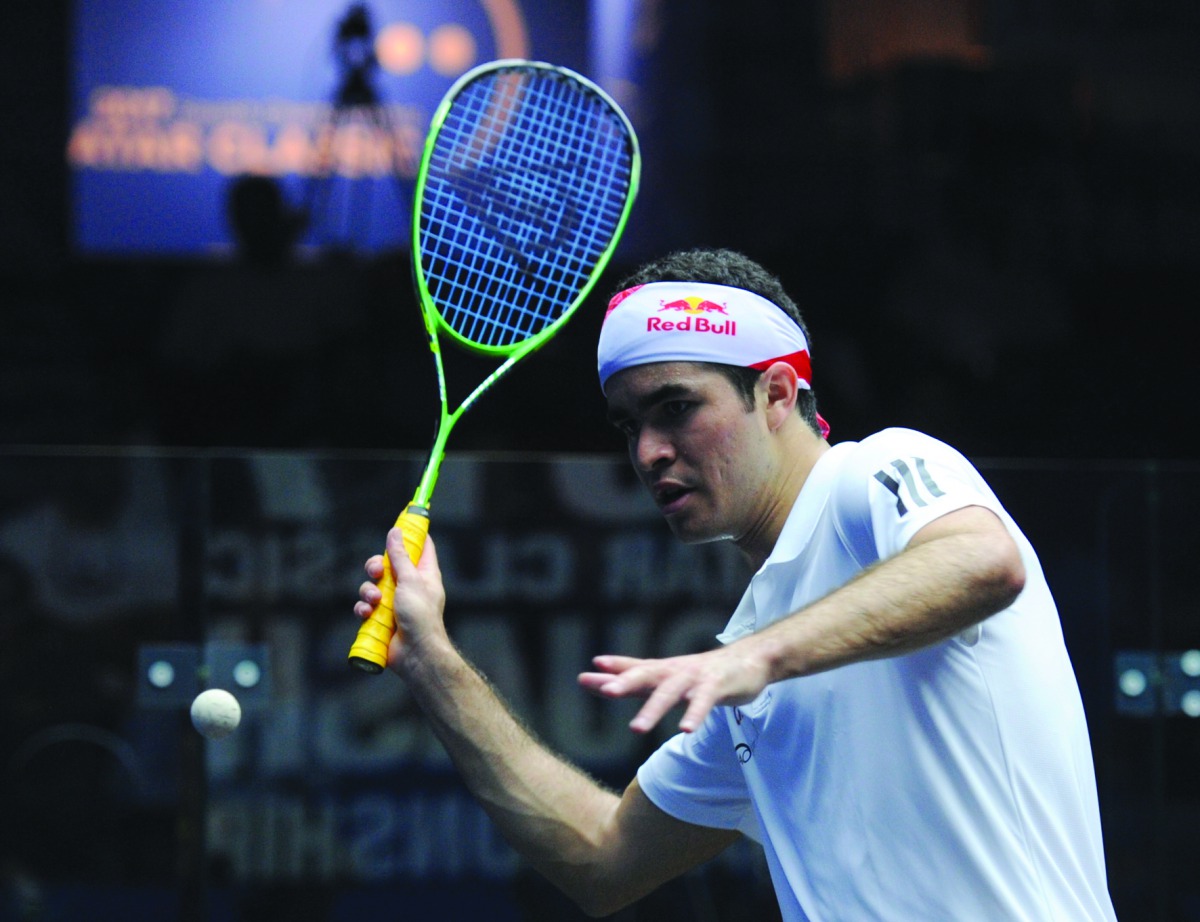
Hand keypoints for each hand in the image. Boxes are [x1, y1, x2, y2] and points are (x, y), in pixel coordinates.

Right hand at [355, 529, 447, 670]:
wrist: (415, 654)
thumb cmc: (421, 617)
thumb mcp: (411, 581)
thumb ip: (400, 556)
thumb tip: (396, 532)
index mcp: (424, 574)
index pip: (420, 546)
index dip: (410, 534)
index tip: (400, 522)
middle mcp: (409, 585)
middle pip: (388, 564)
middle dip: (377, 566)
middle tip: (377, 571)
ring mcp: (394, 602)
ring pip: (372, 585)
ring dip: (368, 591)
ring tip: (375, 601)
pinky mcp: (381, 618)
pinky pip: (365, 606)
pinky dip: (363, 608)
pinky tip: (367, 614)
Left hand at [578, 643, 771, 734]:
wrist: (750, 659)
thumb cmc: (702, 672)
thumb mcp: (666, 674)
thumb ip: (633, 675)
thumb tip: (599, 673)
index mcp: (662, 670)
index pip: (633, 670)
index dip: (611, 673)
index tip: (585, 677)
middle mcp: (675, 671)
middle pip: (648, 674)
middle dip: (626, 682)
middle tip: (606, 691)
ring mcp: (696, 677)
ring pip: (672, 691)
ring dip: (654, 708)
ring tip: (636, 728)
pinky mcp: (718, 686)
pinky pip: (704, 701)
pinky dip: (694, 714)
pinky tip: (685, 730)